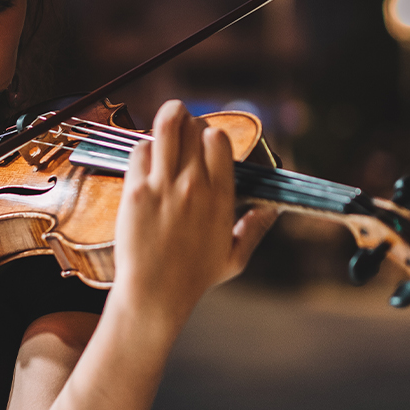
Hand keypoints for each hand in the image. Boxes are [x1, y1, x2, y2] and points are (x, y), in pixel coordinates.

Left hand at [111, 101, 277, 325]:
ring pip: (167, 127)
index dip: (211, 133)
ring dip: (168, 116)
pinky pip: (140, 150)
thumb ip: (255, 228)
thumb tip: (273, 209)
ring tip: (170, 115)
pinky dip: (143, 146)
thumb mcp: (235, 258)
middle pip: (194, 128)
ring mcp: (164, 187)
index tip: (206, 138)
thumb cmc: (193, 279)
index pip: (220, 141)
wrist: (155, 294)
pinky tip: (146, 155)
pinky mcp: (137, 192)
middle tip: (184, 128)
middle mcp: (195, 186)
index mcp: (221, 198)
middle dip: (190, 123)